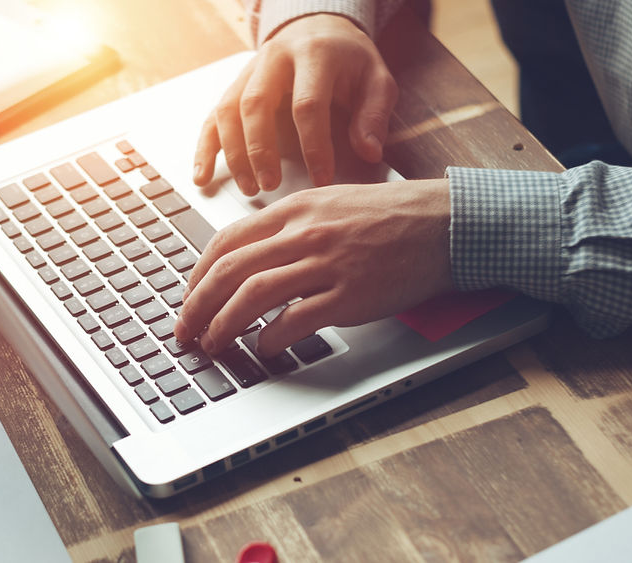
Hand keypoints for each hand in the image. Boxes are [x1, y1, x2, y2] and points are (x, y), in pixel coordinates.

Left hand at [174, 179, 453, 355]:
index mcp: (295, 208)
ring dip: (224, 325)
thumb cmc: (391, 215)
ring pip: (254, 295)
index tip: (189, 296)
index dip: (198, 274)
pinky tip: (264, 348)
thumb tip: (251, 253)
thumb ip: (290, 224)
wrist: (445, 224)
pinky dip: (271, 338)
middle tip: (185, 330)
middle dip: (197, 305)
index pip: (227, 241)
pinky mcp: (351, 295)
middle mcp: (305, 233)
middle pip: (231, 271)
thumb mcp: (331, 203)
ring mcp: (327, 264)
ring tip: (214, 344)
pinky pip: (296, 320)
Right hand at [193, 14, 397, 194]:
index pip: (307, 104)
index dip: (314, 145)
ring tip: (248, 186)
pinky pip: (213, 117)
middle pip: (256, 104)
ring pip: (229, 110)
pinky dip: (206, 148)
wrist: (319, 29)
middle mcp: (274, 58)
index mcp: (313, 54)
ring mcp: (249, 71)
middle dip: (261, 149)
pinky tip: (203, 175)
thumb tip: (369, 150)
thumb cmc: (349, 61)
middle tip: (271, 184)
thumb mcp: (376, 80)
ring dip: (234, 153)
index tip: (321, 178)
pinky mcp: (234, 86)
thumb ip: (374, 114)